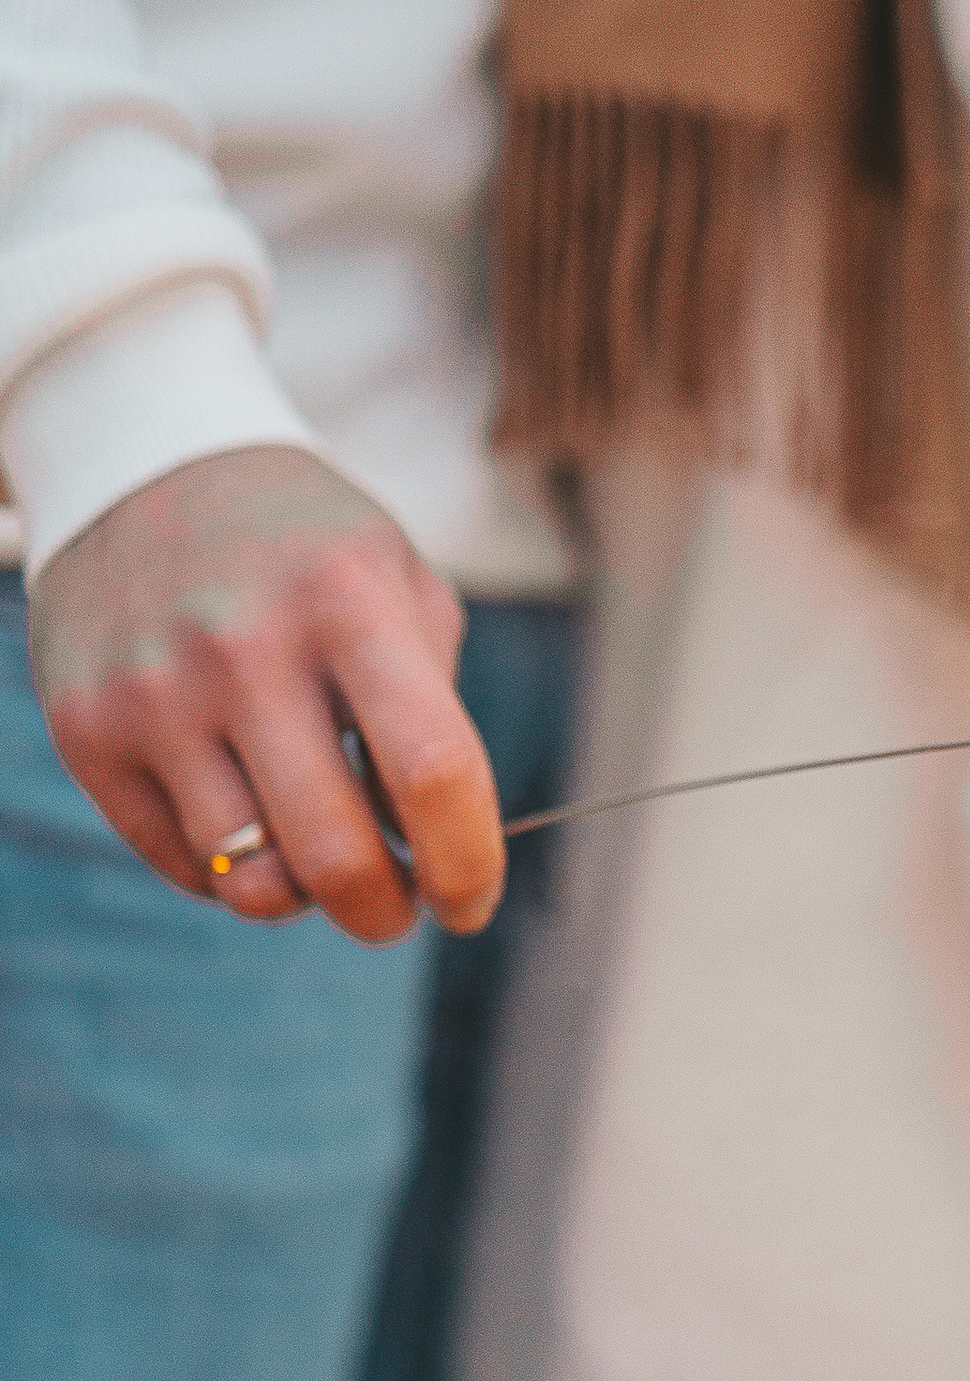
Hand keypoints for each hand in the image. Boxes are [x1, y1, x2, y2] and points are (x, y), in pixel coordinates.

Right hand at [32, 444, 503, 940]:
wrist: (144, 468)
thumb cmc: (304, 548)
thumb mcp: (397, 583)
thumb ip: (434, 710)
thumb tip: (439, 852)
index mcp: (347, 600)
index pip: (432, 772)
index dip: (467, 863)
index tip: (471, 903)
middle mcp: (243, 647)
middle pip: (335, 854)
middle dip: (384, 912)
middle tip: (397, 906)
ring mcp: (154, 693)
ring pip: (250, 881)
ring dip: (303, 895)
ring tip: (316, 850)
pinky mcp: (88, 731)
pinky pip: (184, 866)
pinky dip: (232, 870)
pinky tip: (249, 815)